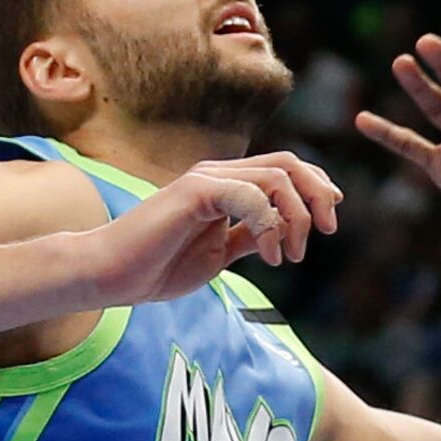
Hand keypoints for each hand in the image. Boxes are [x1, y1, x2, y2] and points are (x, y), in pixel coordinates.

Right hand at [83, 154, 341, 302]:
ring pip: (276, 176)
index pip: (285, 169)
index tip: (330, 221)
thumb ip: (249, 237)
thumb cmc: (157, 268)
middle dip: (318, 195)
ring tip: (291, 254)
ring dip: (296, 215)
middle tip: (328, 230)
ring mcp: (206, 179)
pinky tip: (268, 256)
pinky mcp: (195, 191)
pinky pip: (250, 194)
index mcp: (226, 187)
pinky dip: (270, 224)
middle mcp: (218, 175)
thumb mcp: (219, 254)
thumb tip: (281, 233)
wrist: (111, 276)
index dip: (317, 188)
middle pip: (290, 163)